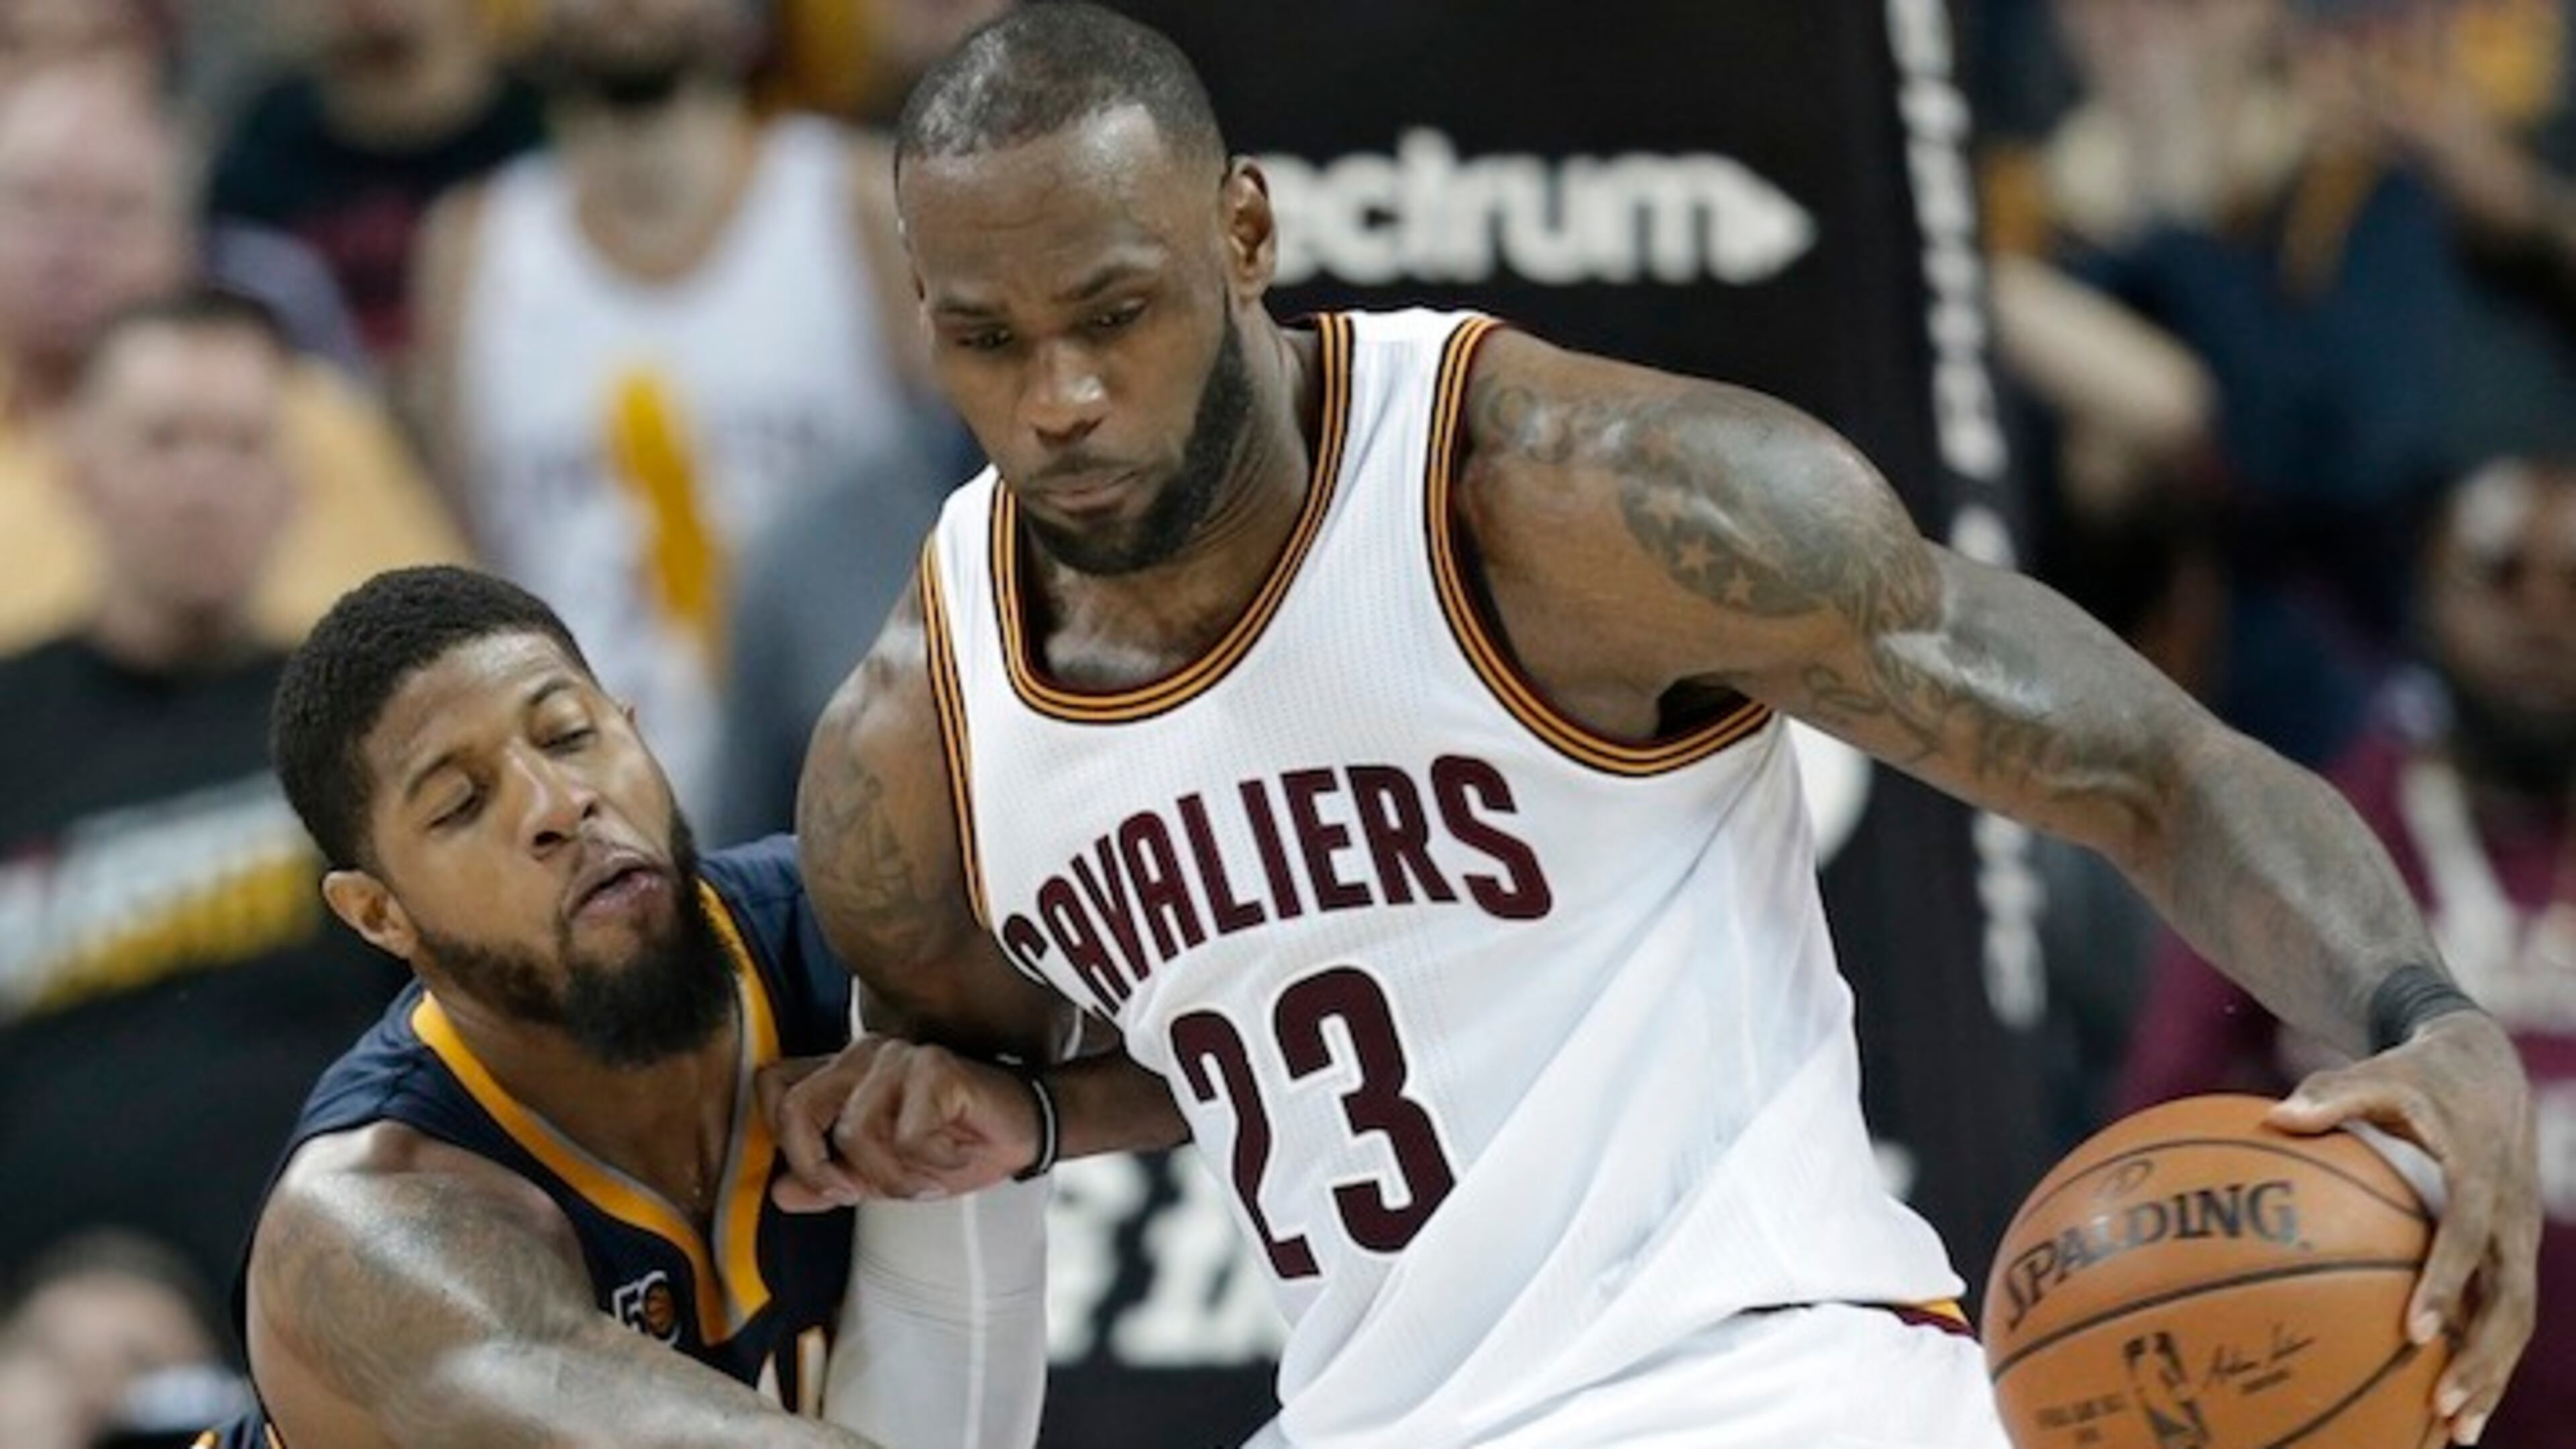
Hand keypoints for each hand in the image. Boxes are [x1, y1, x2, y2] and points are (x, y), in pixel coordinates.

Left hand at [760, 1037, 1041, 1212]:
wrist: (1024, 1129)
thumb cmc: (956, 1144)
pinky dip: (932, 1164)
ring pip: (854, 1132)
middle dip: (818, 1167)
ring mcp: (898, 1057)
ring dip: (891, 1177)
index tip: (821, 1180)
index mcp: (842, 1073)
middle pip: (796, 1109)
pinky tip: (954, 1159)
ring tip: (925, 1182)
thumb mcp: (884, 1175)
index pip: (772, 1084)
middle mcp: (863, 1055)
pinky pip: (906, 1135)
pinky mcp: (934, 1067)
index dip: (780, 1138)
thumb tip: (780, 1193)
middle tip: (855, 1194)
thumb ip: (832, 1180)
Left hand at [2266, 1013, 2538, 1446]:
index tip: (2414, 1331)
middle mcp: (2512, 1215)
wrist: (2486, 1066)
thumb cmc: (2419, 1074)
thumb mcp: (2381, 1074)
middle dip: (2482, 1357)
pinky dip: (2483, 1358)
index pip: (2471, 1236)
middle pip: (2510, 1299)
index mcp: (2483, 1174)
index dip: (2447, 1284)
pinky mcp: (2511, 1253)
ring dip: (2491, 1375)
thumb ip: (2331, 1093)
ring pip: (2514, 1318)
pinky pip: (2501, 1313)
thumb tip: (2276, 1115)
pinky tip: (2449, 1405)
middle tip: (2442, 1405)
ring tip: (2455, 1433)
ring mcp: (2518, 1239)